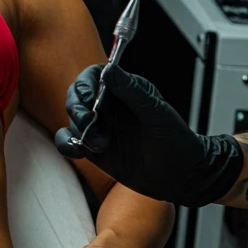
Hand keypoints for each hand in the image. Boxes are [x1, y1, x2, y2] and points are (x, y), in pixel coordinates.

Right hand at [54, 63, 242, 206]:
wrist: (180, 176)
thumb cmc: (176, 141)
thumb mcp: (156, 113)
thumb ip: (131, 91)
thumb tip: (108, 70)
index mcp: (125, 90)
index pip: (93, 77)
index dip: (85, 84)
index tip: (88, 98)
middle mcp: (109, 107)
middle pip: (76, 97)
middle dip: (77, 109)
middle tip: (89, 122)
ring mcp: (100, 128)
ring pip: (72, 121)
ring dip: (80, 132)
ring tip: (102, 146)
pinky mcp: (93, 150)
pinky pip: (70, 142)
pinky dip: (67, 145)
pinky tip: (79, 152)